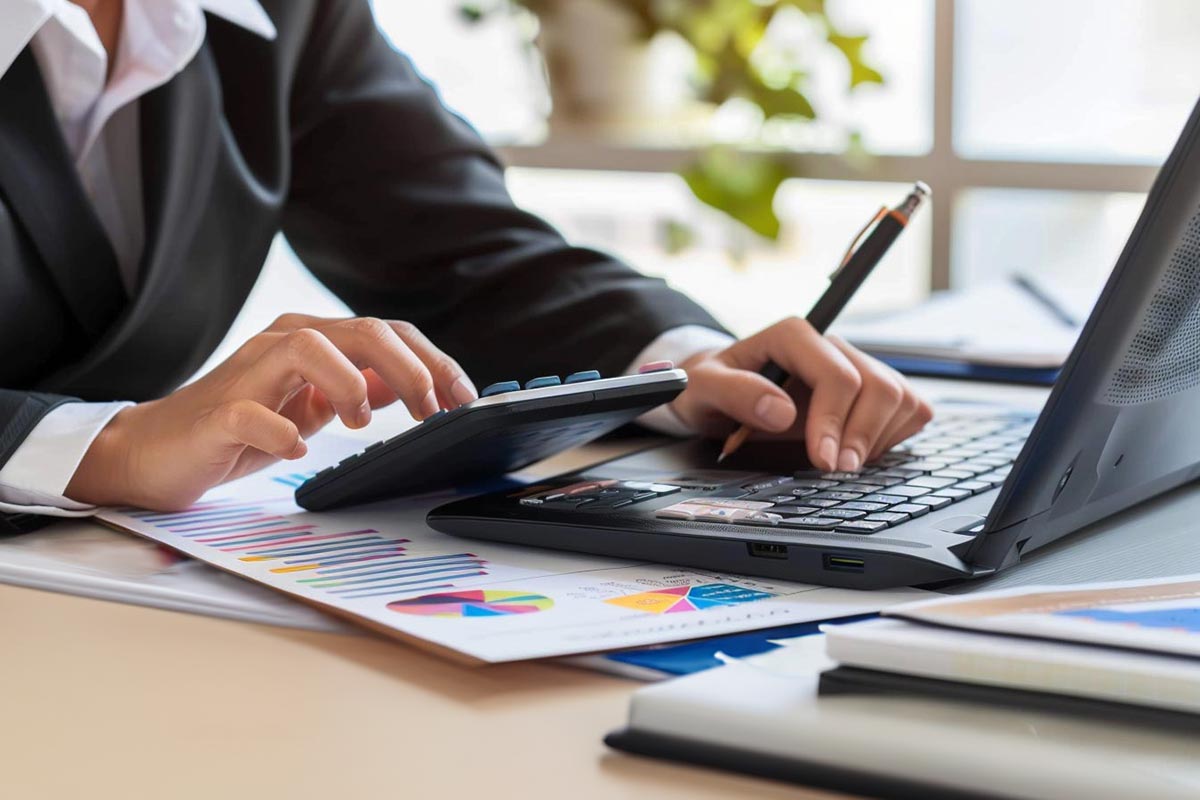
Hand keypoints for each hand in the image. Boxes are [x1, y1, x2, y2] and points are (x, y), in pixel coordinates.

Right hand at [66, 314, 477, 509]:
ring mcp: (247, 375)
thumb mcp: (314, 407)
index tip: (464, 398)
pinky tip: (300, 450)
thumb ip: (359, 390)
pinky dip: (283, 431)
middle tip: (433, 410)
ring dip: (349, 383)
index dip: (432, 361)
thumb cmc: (240, 427)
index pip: (386, 333)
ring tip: (363, 423)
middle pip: (359, 330)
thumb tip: (413, 386)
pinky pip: (252, 412)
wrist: (157, 451)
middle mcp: (282, 345)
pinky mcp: (218, 414)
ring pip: (307, 348)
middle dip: (410, 368)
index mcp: (312, 342)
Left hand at [669, 318, 932, 471]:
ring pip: (902, 398)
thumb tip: (781, 412)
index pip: (838, 376)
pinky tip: (856, 450)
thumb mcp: (702, 387)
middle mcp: (832, 345)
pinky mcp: (874, 388)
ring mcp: (857, 365)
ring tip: (839, 462)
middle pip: (880, 387)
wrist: (717, 390)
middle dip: (863, 436)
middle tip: (836, 471)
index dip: (835, 421)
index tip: (822, 460)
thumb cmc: (710, 386)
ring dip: (878, 439)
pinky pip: (911, 410)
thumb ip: (735, 393)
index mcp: (793, 336)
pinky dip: (892, 437)